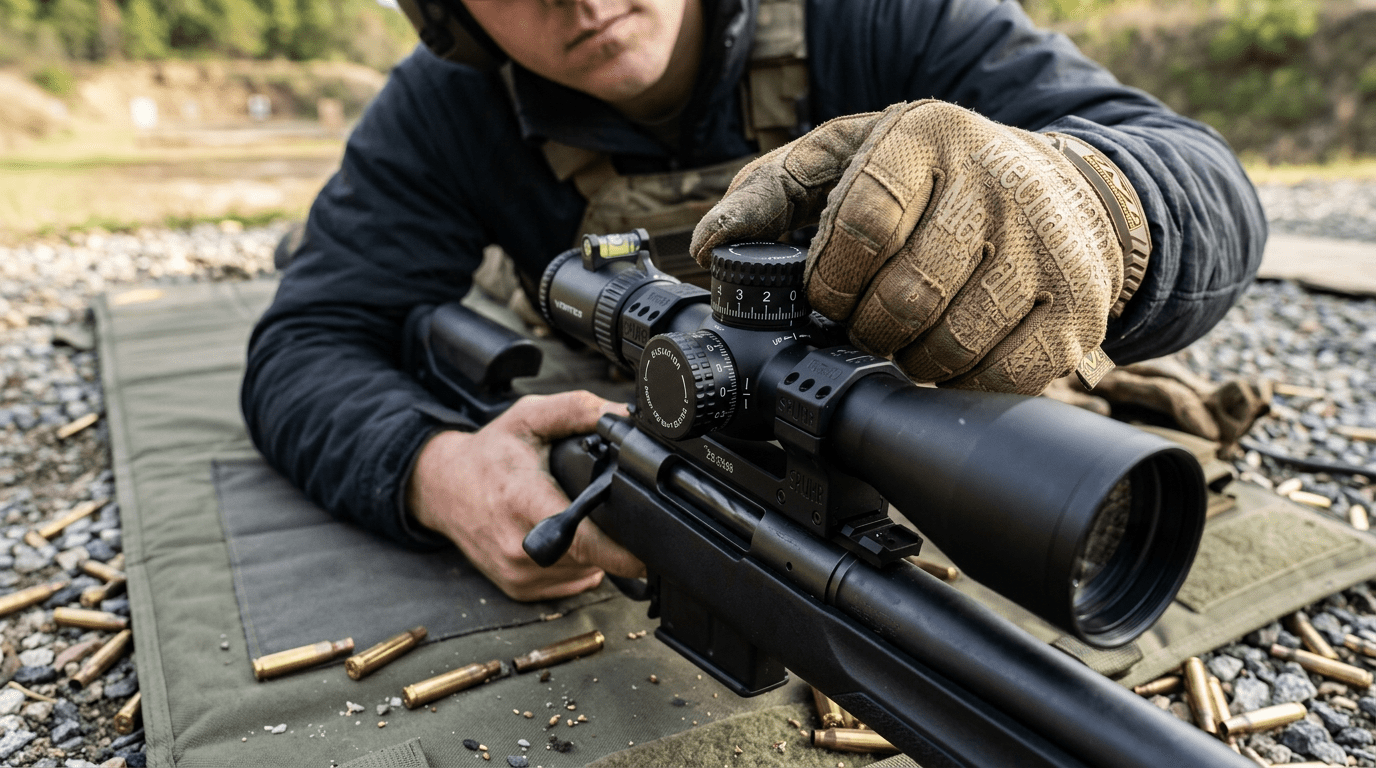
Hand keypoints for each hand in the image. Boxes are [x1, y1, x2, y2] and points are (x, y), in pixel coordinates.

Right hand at [407, 390, 644, 600]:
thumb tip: (624, 416)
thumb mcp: (529, 417)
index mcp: (523, 501)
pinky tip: (567, 540)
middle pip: (593, 556)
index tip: (649, 553)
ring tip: (580, 519)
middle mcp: (519, 545)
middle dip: (612, 538)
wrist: (442, 488)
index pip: (582, 539)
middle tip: (609, 511)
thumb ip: (578, 410)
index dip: (622, 550)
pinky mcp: (518, 589)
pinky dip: (578, 565)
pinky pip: (570, 583)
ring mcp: (517, 573)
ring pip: (585, 572)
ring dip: (595, 551)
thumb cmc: (488, 455)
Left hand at [692, 101, 1124, 394]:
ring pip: (951, 343)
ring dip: (910, 359)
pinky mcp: (1078, 305)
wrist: (1063, 191)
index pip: (862, 224)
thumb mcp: (851, 157)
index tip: (824, 296)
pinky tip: (953, 354)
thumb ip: (773, 193)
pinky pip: (1002, 375)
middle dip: (865, 328)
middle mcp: (996, 184)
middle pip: (906, 294)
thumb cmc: (936, 181)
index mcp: (927, 139)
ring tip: (906, 338)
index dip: (829, 280)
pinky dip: (962, 381)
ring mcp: (1044, 247)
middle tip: (863, 325)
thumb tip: (711, 245)